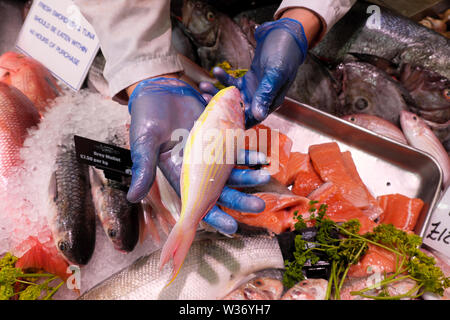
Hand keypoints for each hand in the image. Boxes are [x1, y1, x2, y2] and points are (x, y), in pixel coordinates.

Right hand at [127, 77, 269, 233]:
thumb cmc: (147, 115)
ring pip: (232, 170)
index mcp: (178, 173)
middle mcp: (197, 167)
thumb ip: (143, 167)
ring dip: (248, 176)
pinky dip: (247, 153)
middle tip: (259, 206)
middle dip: (240, 199)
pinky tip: (260, 156)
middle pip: (221, 189)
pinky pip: (236, 148)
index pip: (198, 201)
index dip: (214, 216)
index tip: (231, 228)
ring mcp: (210, 151)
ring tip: (264, 177)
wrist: (159, 88)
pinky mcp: (219, 134)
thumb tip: (133, 197)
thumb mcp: (143, 141)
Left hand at [199, 18, 308, 127]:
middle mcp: (261, 100)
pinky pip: (233, 83)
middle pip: (237, 110)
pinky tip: (216, 70)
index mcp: (271, 103)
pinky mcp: (248, 80)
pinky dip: (223, 78)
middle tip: (205, 96)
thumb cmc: (285, 54)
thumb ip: (266, 94)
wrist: (287, 35)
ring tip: (204, 85)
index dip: (232, 119)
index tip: (216, 113)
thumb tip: (258, 116)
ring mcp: (254, 90)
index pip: (250, 119)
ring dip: (217, 92)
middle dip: (220, 105)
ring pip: (232, 97)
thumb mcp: (275, 74)